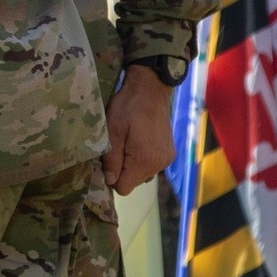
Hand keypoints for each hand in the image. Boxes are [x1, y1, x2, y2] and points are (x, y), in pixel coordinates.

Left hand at [102, 71, 175, 194]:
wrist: (151, 89)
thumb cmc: (127, 107)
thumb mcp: (112, 131)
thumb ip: (111, 159)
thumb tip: (110, 181)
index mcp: (144, 161)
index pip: (124, 188)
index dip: (112, 177)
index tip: (107, 161)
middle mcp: (159, 165)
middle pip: (134, 182)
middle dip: (122, 170)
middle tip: (116, 147)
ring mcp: (166, 159)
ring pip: (142, 174)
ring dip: (132, 164)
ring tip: (127, 142)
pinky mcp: (169, 153)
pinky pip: (151, 165)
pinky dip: (143, 158)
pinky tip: (138, 141)